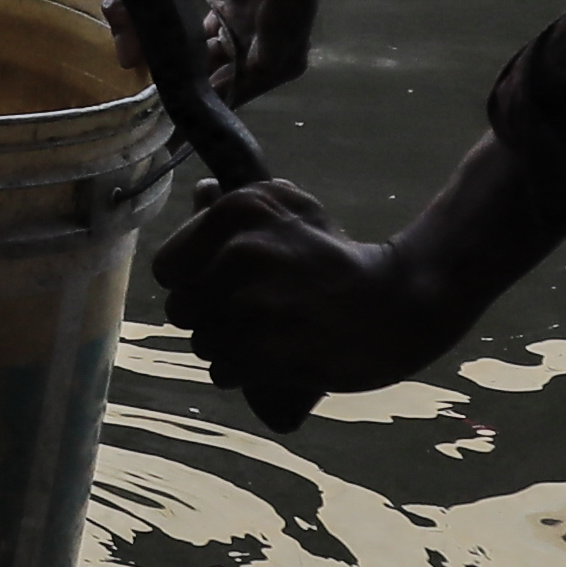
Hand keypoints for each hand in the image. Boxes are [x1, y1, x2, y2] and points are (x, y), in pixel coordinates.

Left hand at [157, 177, 479, 413]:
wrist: (397, 303)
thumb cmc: (340, 259)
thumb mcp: (295, 214)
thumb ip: (241, 204)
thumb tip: (201, 193)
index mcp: (238, 210)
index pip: (167, 267)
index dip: (190, 283)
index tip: (222, 287)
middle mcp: (239, 252)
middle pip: (181, 309)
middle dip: (208, 318)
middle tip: (254, 316)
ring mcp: (252, 304)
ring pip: (202, 343)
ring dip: (226, 349)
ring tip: (268, 337)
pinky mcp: (265, 350)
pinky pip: (222, 372)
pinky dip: (241, 373)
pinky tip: (270, 361)